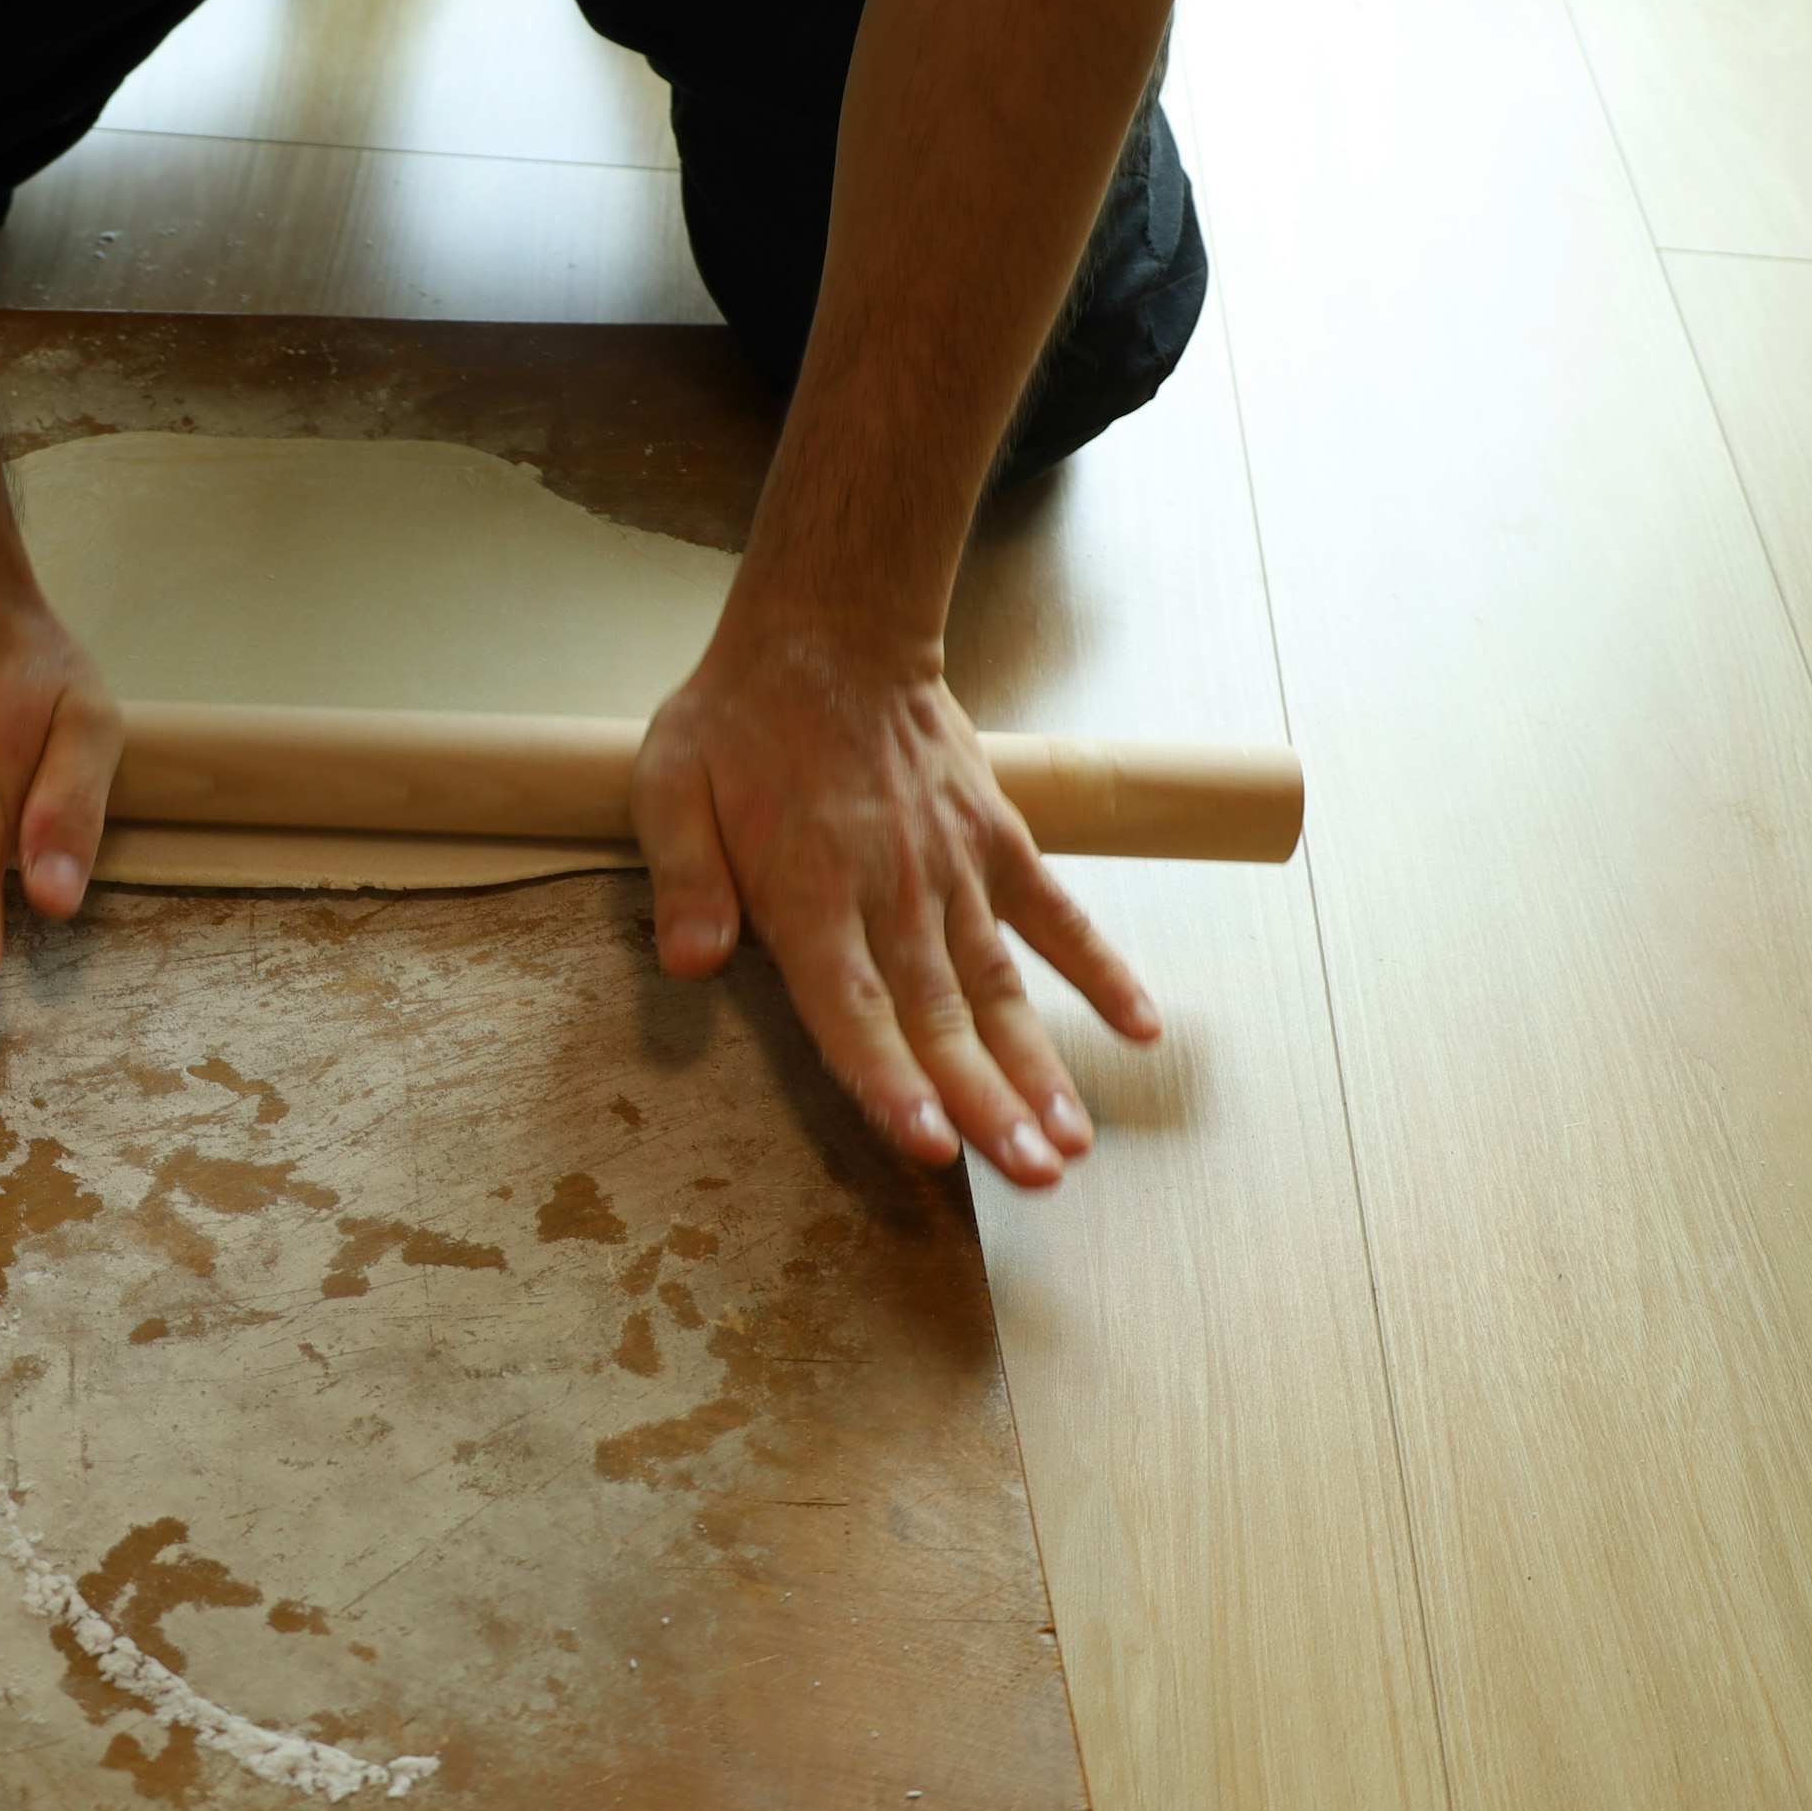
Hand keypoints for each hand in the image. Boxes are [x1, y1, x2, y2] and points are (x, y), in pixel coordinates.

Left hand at [633, 620, 1157, 1189]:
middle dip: (987, 1102)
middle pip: (941, 1015)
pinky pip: (1058, 913)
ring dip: (1040, 1065)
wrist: (830, 633)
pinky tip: (1141, 1029)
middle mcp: (892, 890)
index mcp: (808, 889)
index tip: (930, 1141)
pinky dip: (1101, 968)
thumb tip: (688, 964)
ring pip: (1002, 984)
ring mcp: (954, 867)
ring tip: (1074, 1142)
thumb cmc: (738, 721)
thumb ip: (685, 879)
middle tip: (1033, 1177)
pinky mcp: (997, 840)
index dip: (889, 1078)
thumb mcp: (670, 785)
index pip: (851, 1005)